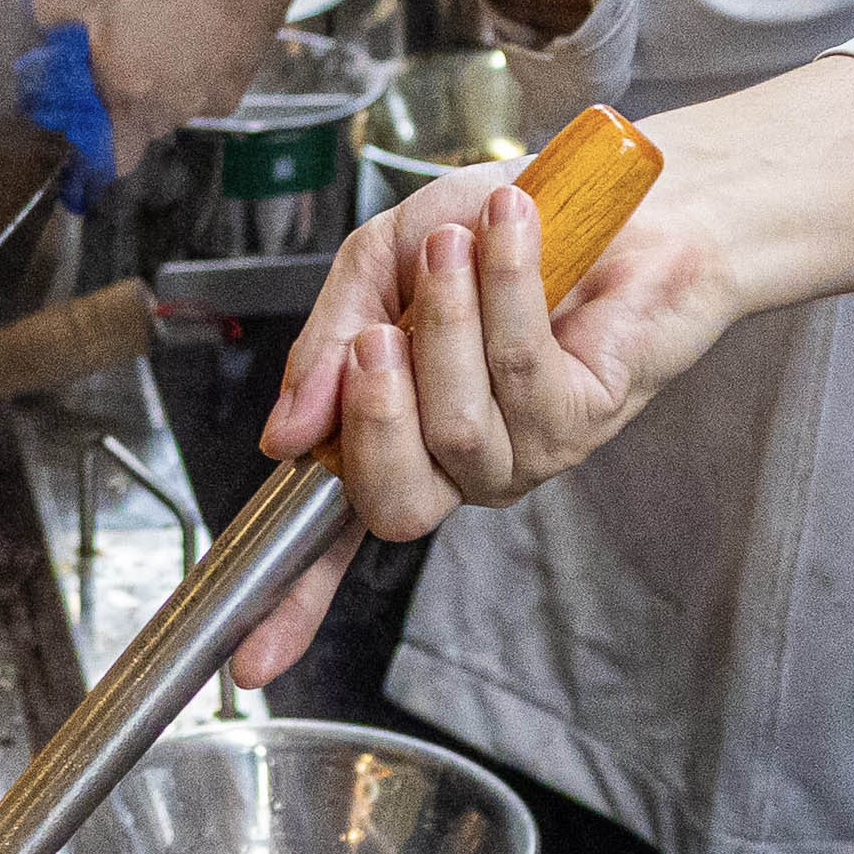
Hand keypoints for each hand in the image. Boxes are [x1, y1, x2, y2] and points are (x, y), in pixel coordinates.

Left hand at [31, 0, 302, 146]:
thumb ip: (53, 11)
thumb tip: (49, 34)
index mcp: (123, 86)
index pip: (98, 147)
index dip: (86, 121)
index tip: (84, 90)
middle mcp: (167, 108)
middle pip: (130, 124)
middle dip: (120, 91)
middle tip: (123, 36)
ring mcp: (206, 100)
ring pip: (165, 106)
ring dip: (157, 75)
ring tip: (163, 17)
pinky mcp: (237, 86)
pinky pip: (199, 90)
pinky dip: (194, 66)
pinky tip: (197, 21)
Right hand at [217, 153, 742, 681]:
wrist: (605, 191)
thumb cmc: (495, 228)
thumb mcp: (380, 263)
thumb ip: (327, 341)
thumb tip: (284, 437)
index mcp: (396, 434)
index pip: (333, 538)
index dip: (290, 604)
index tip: (248, 663)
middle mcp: (461, 463)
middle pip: (392, 501)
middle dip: (372, 410)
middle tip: (379, 330)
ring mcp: (525, 452)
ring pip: (458, 424)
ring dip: (449, 317)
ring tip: (458, 242)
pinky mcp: (586, 417)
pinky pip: (524, 371)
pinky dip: (508, 289)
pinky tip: (514, 234)